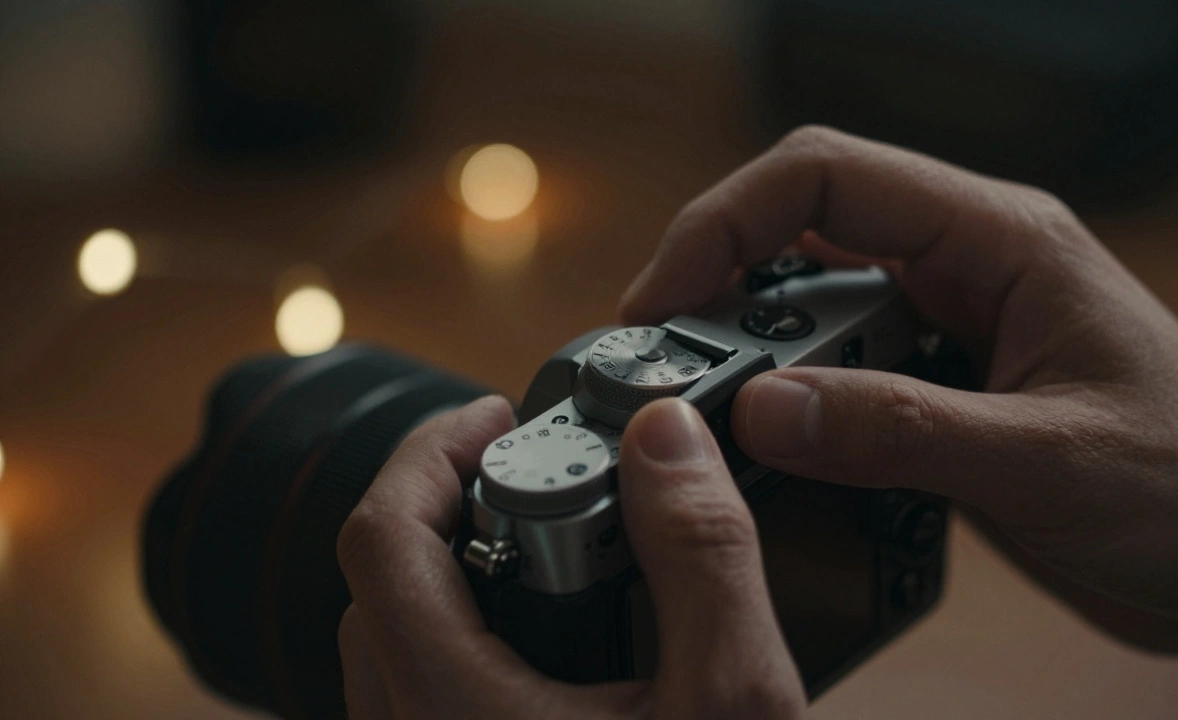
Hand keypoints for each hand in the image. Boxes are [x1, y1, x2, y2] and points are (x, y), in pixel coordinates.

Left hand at [336, 396, 807, 718]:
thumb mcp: (734, 704)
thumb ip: (703, 555)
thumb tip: (667, 436)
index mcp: (452, 714)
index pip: (377, 539)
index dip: (428, 452)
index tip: (499, 417)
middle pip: (378, 586)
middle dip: (445, 507)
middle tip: (532, 476)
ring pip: (395, 647)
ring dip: (456, 576)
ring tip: (554, 552)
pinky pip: (425, 697)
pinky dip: (469, 639)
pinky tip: (559, 646)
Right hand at [620, 126, 1177, 676]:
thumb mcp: (1045, 463)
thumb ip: (900, 431)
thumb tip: (762, 411)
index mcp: (1001, 240)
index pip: (826, 176)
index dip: (723, 224)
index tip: (661, 302)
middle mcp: (966, 267)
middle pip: (800, 231)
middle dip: (718, 287)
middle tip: (666, 369)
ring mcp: (950, 327)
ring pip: (811, 304)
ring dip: (752, 350)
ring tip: (712, 412)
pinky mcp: (941, 387)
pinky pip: (838, 372)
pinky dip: (791, 402)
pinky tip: (776, 451)